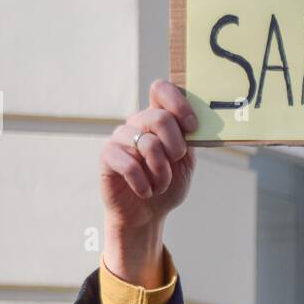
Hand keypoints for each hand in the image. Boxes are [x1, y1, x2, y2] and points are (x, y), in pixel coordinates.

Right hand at [100, 79, 197, 286]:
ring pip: (148, 144)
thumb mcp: (186, 162)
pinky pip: (129, 164)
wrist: (147, 215)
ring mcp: (120, 138)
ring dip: (162, 172)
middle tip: (176, 162)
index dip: (179, 103)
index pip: (161, 89)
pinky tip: (145, 191)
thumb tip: (196, 124)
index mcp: (158, 118)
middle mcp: (137, 122)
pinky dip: (144, 183)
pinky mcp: (108, 156)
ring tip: (161, 185)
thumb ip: (189, 140)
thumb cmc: (167, 184)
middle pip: (158, 117)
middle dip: (175, 146)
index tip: (192, 127)